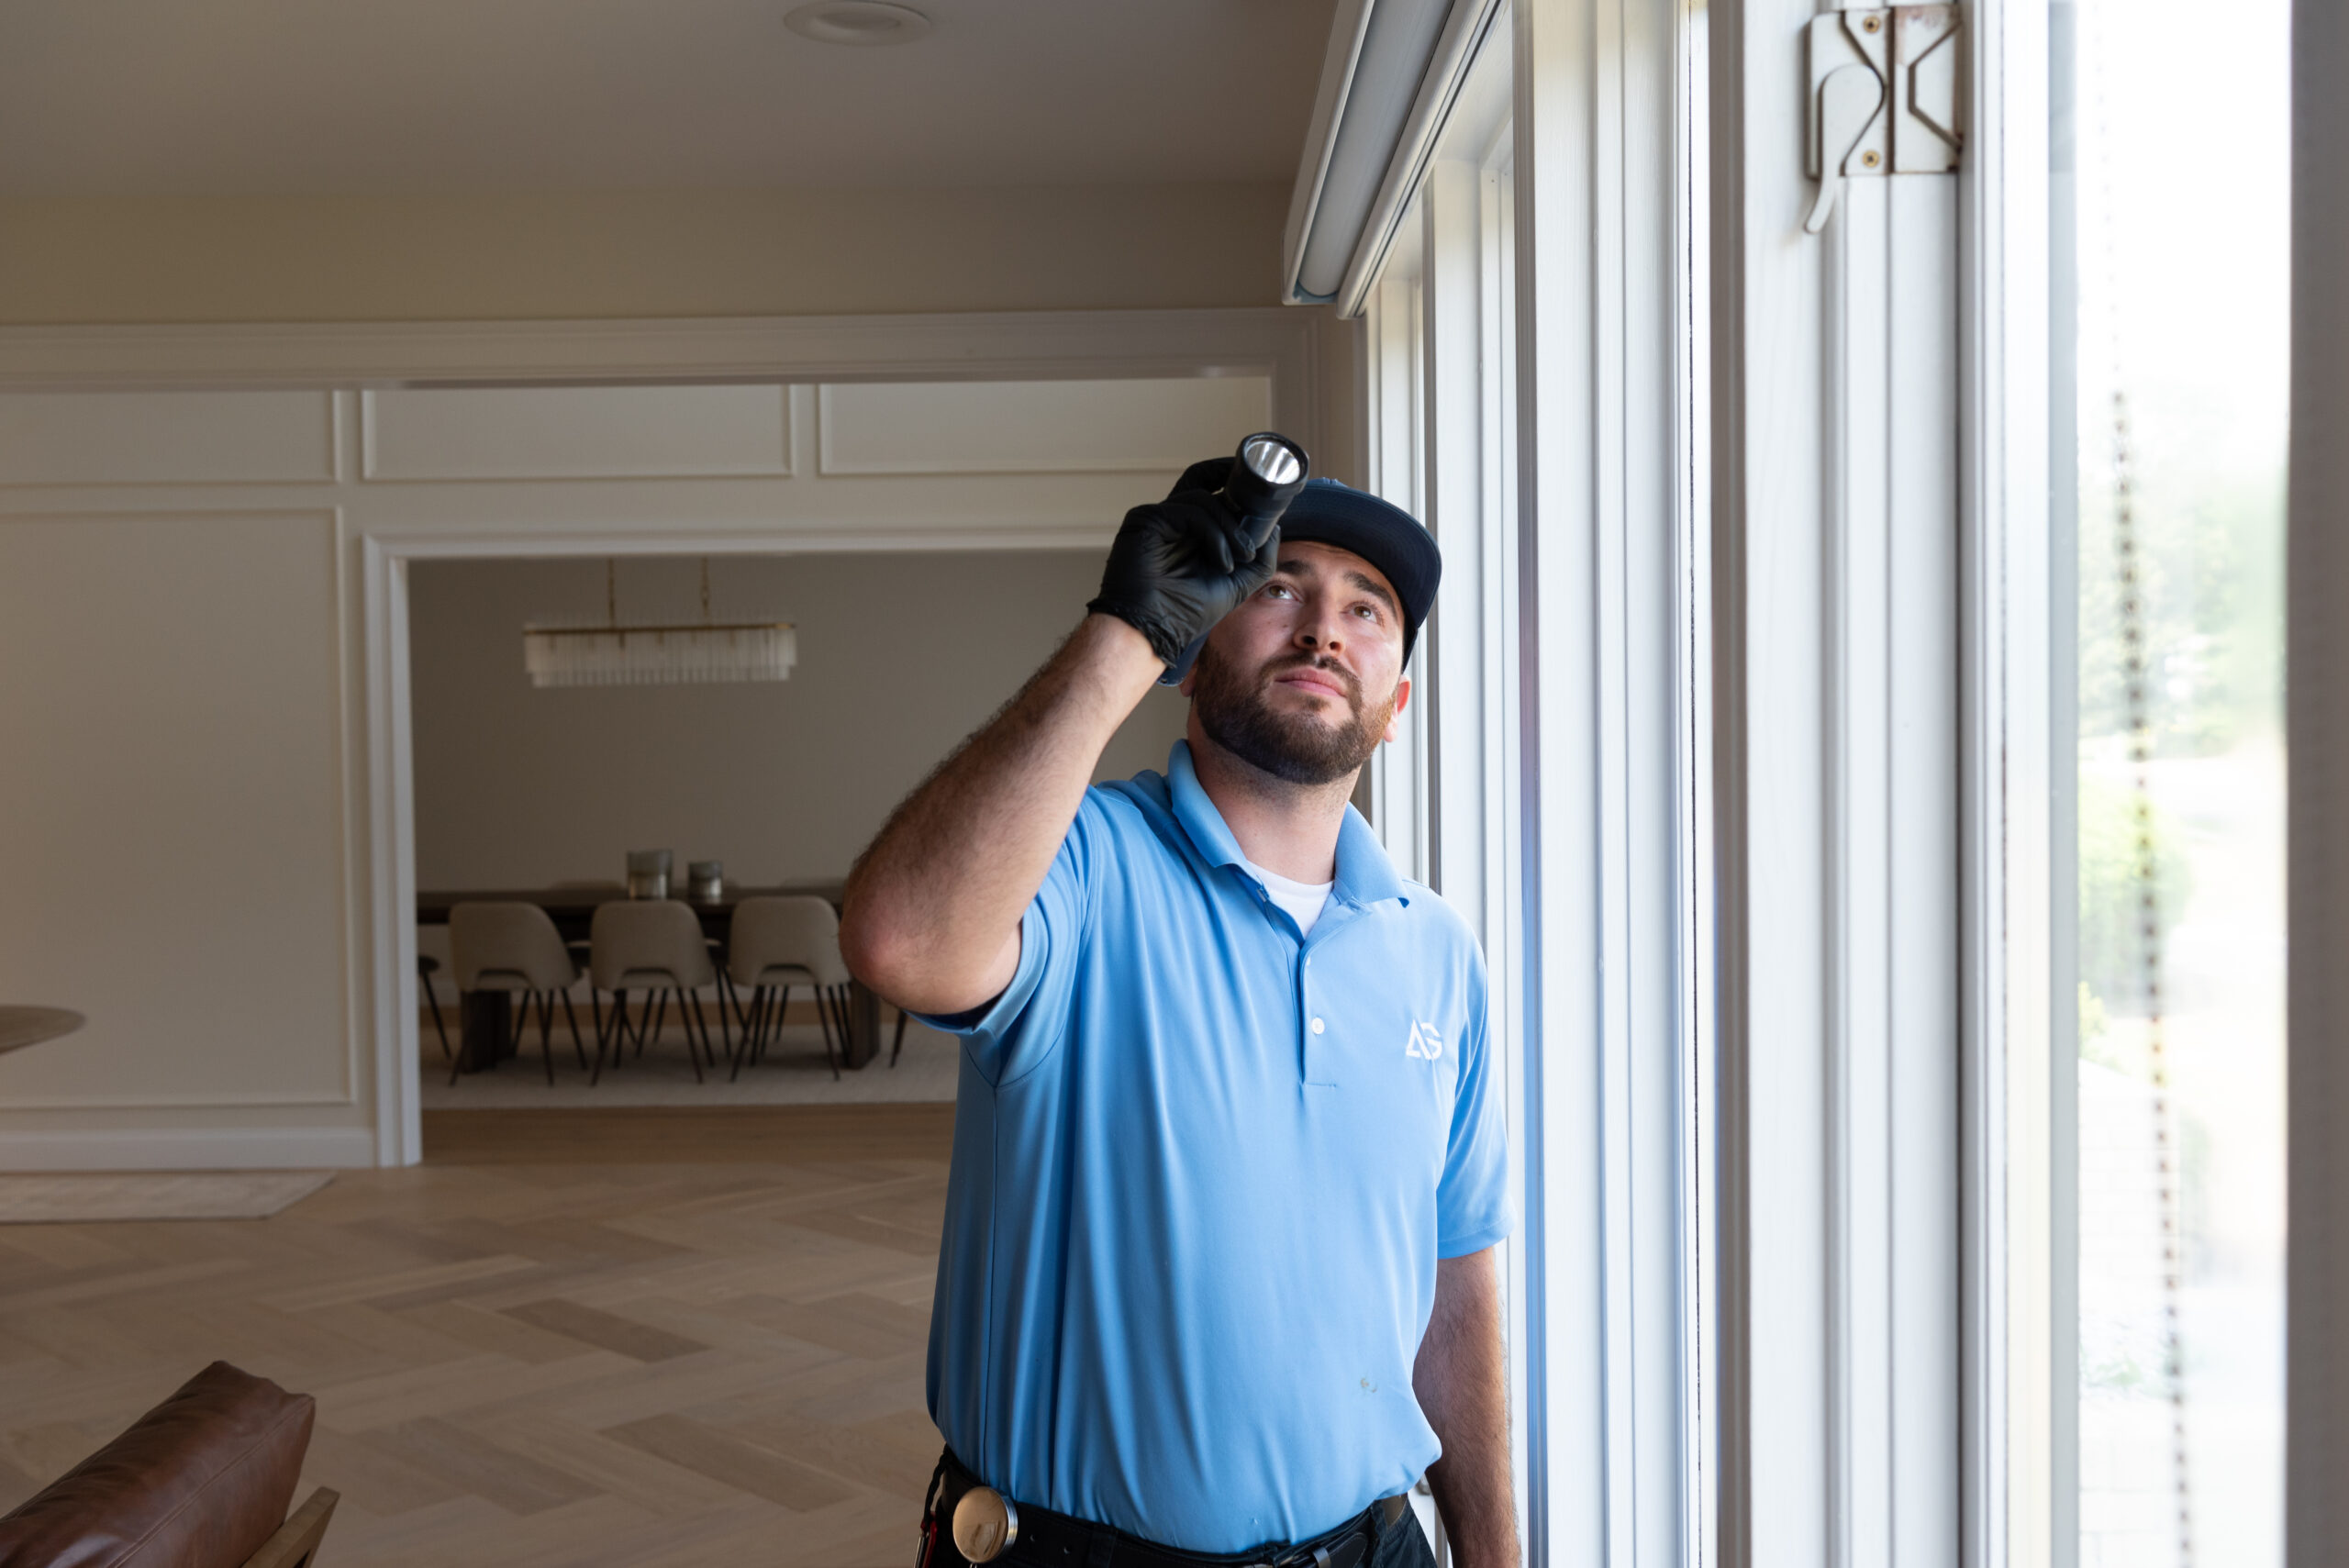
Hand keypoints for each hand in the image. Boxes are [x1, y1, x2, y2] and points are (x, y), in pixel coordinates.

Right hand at [1086, 489, 1280, 667]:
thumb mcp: (1237, 583)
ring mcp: (1157, 517)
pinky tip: (1223, 561)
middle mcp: (1171, 519)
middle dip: (1233, 481)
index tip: (1262, 487)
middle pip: (1201, 478)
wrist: (1154, 632)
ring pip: (1203, 498)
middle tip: (1260, 496)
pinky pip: (1191, 511)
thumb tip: (1275, 527)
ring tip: (1243, 555)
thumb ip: (1259, 557)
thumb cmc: (1186, 613)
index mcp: (1187, 530)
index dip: (1233, 482)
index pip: (1209, 491)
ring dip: (1231, 527)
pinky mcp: (1147, 519)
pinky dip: (1214, 533)